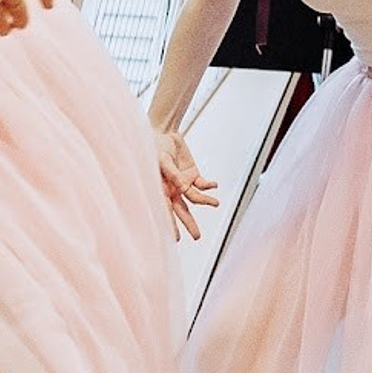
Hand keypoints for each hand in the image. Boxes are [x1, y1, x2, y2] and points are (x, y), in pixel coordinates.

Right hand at [155, 124, 219, 238]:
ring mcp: (183, 183)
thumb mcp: (161, 160)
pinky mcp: (193, 175)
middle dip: (189, 223)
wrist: (164, 134)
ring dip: (206, 202)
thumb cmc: (155, 147)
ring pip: (195, 199)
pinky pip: (202, 184)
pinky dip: (209, 186)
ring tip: (216, 204)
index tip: (176, 238)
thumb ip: (171, 173)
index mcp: (159, 190)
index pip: (166, 211)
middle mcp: (172, 190)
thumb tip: (181, 186)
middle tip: (197, 237)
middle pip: (182, 210)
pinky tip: (214, 185)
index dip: (170, 224)